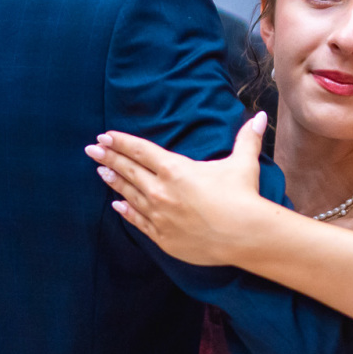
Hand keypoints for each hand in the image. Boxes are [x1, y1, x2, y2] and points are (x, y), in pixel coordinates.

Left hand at [85, 111, 269, 265]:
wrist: (245, 236)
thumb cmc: (243, 196)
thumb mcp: (243, 163)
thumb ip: (247, 138)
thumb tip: (261, 116)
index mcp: (175, 169)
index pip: (140, 151)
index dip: (121, 142)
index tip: (105, 136)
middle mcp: (161, 191)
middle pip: (129, 171)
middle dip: (108, 158)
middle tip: (91, 150)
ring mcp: (159, 216)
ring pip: (130, 195)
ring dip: (114, 182)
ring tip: (100, 172)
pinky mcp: (163, 237)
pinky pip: (138, 221)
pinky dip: (126, 211)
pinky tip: (117, 204)